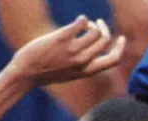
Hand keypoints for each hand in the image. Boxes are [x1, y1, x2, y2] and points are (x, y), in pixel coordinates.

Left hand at [9, 15, 124, 86]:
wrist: (26, 73)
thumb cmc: (46, 73)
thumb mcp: (70, 74)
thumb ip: (82, 65)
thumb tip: (92, 50)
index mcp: (86, 71)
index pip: (114, 61)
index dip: (120, 48)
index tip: (121, 38)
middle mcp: (82, 62)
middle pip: (105, 40)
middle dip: (104, 28)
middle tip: (97, 24)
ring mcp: (73, 50)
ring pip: (95, 31)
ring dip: (93, 23)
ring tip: (84, 23)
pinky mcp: (62, 38)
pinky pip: (81, 23)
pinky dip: (83, 19)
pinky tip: (78, 20)